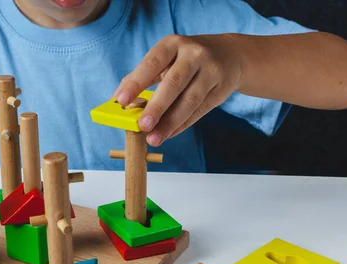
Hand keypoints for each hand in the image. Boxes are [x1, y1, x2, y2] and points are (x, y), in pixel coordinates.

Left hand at [113, 34, 241, 145]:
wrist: (229, 55)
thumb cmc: (186, 59)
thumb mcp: (166, 58)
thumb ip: (142, 77)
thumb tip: (117, 100)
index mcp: (173, 44)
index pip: (152, 62)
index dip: (136, 82)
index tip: (121, 101)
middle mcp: (193, 54)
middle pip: (173, 83)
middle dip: (156, 106)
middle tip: (142, 125)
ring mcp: (210, 71)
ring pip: (189, 100)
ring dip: (170, 122)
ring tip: (154, 138)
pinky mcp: (220, 89)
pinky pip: (199, 111)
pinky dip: (182, 125)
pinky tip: (168, 133)